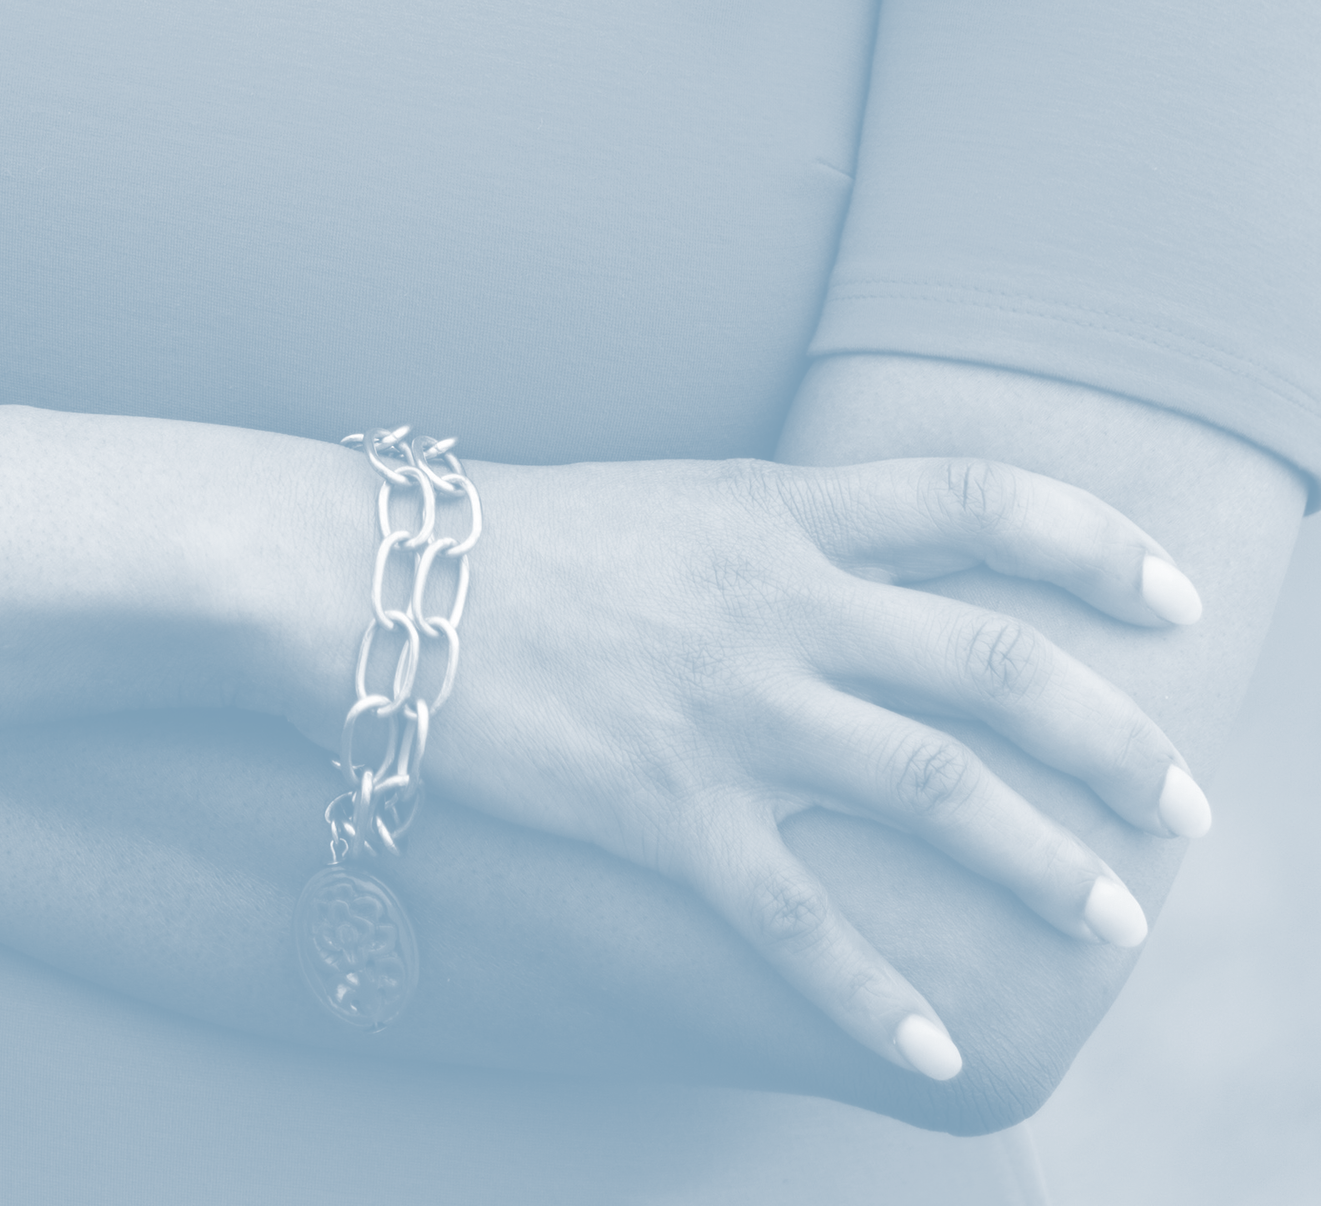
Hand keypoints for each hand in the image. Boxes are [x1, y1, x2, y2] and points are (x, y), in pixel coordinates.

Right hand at [334, 449, 1208, 1085]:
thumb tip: (881, 577)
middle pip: (996, 664)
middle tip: (1184, 801)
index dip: (1095, 546)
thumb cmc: (525, 541)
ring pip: (937, 791)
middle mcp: (780, 604)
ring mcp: (729, 709)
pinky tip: (937, 1056)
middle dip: (1113, 740)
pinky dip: (877, 998)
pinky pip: (799, 921)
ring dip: (1045, 861)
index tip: (1170, 599)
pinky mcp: (667, 809)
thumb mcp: (682, 506)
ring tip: (1112, 915)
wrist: (376, 579)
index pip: (982, 503)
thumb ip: (787, 538)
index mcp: (784, 514)